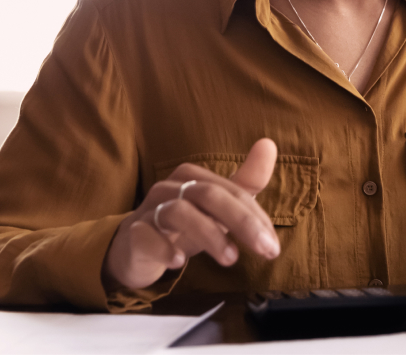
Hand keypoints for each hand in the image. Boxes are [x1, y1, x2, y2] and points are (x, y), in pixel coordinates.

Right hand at [102, 138, 278, 290]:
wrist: (135, 249)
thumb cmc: (183, 225)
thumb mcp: (217, 207)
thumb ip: (245, 181)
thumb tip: (269, 143)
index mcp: (193, 177)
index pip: (231, 191)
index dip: (255, 217)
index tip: (273, 245)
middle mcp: (171, 187)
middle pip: (209, 195)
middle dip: (241, 222)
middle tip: (265, 249)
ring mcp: (149, 210)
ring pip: (180, 212)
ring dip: (209, 235)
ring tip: (230, 259)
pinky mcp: (132, 235)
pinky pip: (146, 236)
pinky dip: (164, 248)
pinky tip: (179, 262)